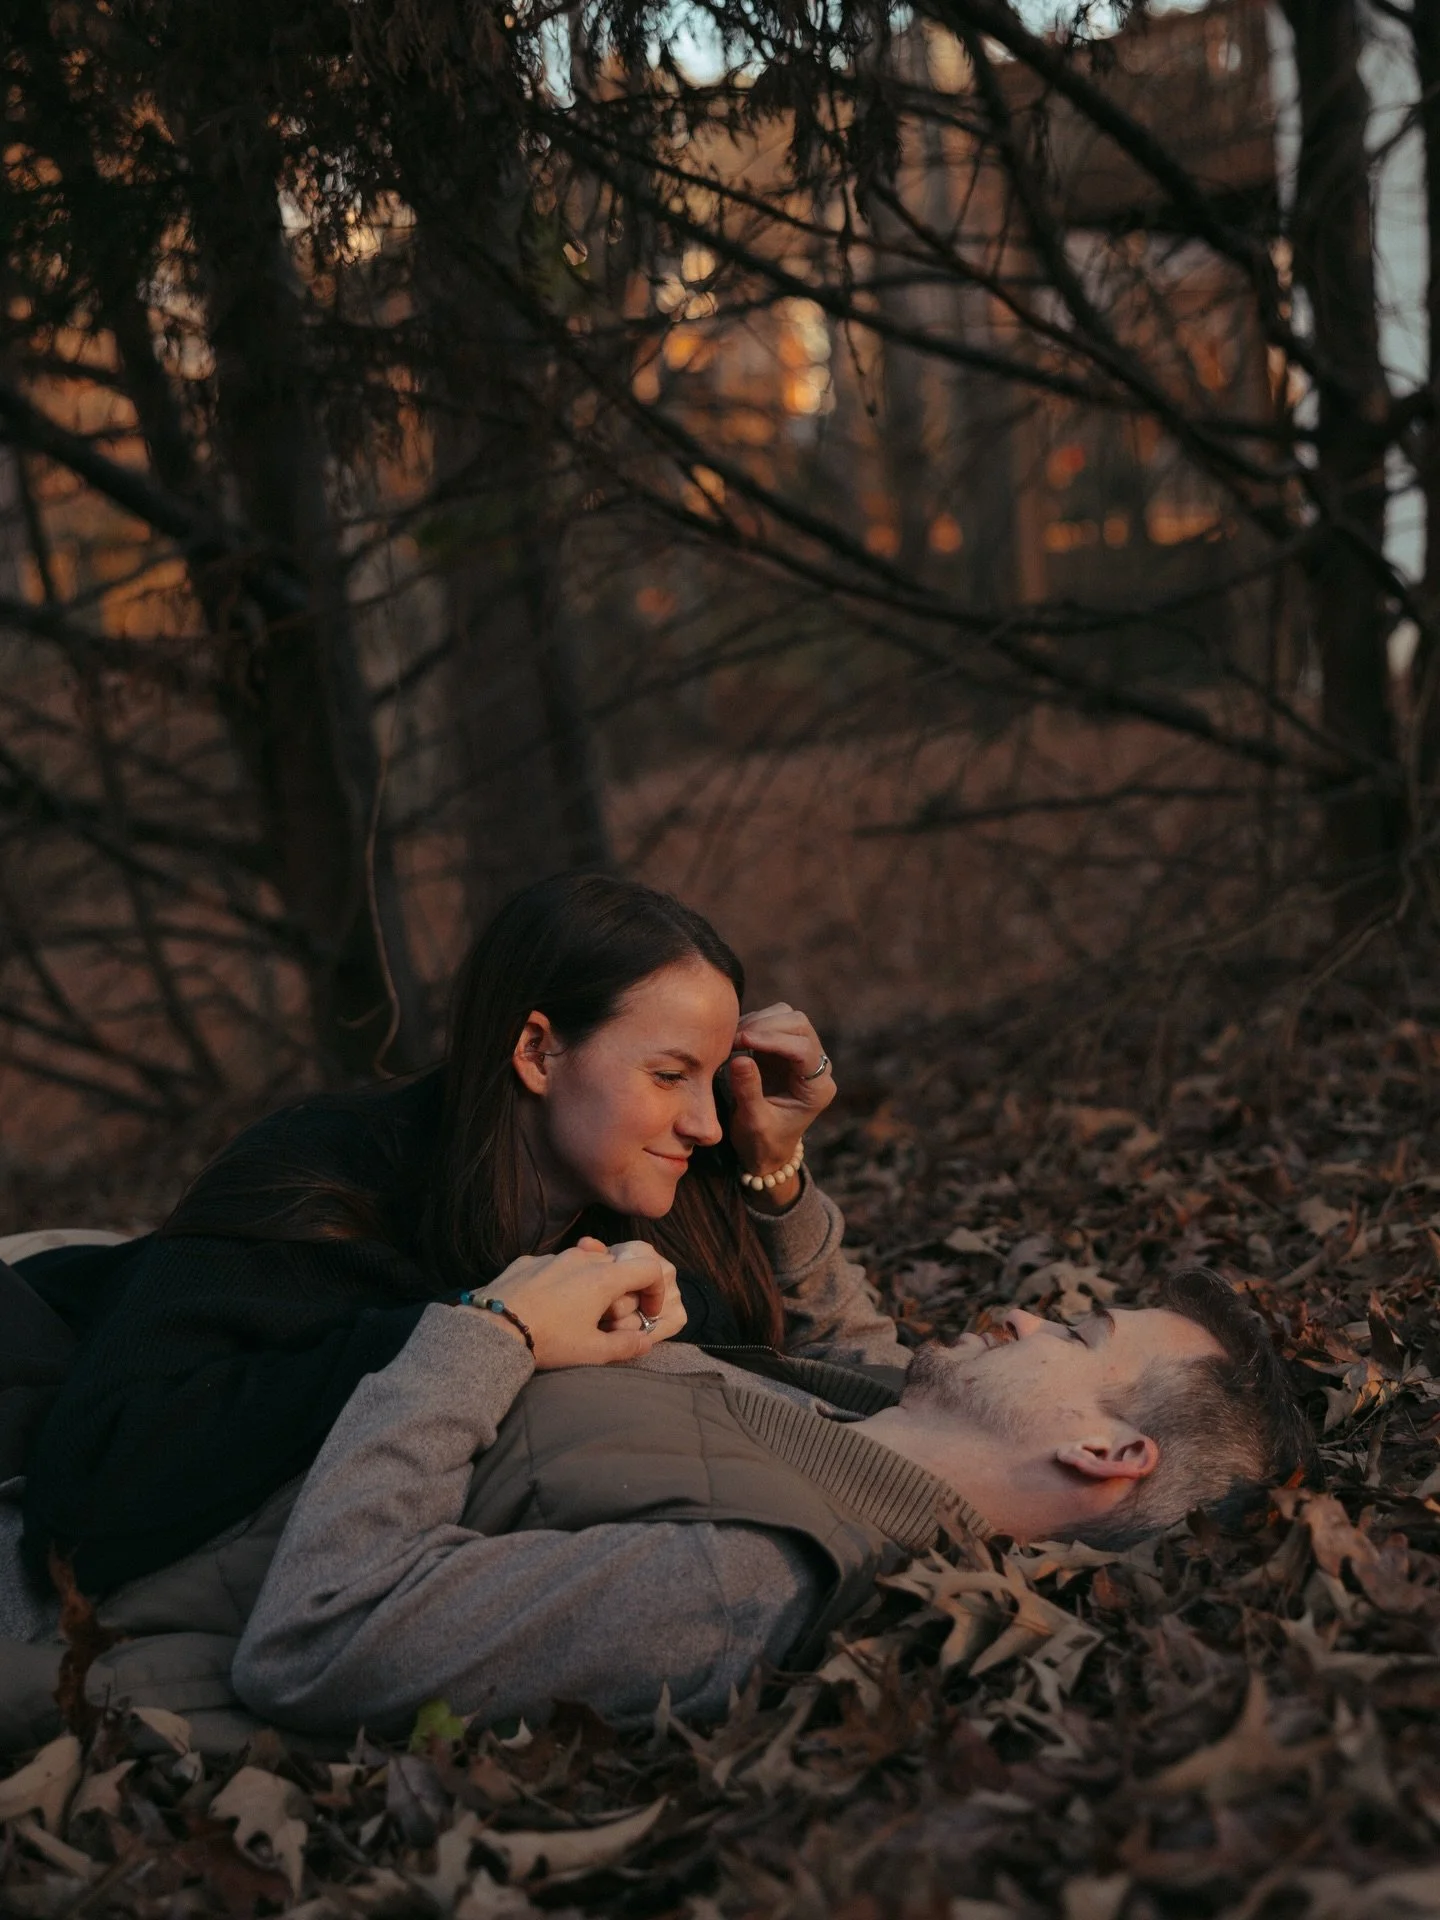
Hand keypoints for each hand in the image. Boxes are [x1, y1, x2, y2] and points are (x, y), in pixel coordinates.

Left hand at [478, 1237, 684, 1368]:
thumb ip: (626, 1346)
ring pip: (583, 1263)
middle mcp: (581, 1259)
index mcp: (604, 1278)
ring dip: (588, 1284)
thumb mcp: (592, 1352)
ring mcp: (552, 1256)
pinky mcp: (526, 1261)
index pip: (648, 1269)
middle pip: (616, 1265)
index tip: (647, 1313)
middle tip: (608, 1319)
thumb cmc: (548, 1341)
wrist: (492, 1330)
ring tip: (572, 1314)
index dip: (655, 1291)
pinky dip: (558, 1282)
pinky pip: (552, 1266)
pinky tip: (544, 1306)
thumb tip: (646, 1341)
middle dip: (620, 1290)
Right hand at [725, 1002, 835, 1199]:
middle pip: (799, 1025)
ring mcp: (800, 1054)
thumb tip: (740, 1058)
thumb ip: (748, 1091)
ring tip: (731, 1040)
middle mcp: (816, 1067)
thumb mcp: (753, 1122)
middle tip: (733, 1039)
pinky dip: (752, 1024)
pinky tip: (734, 1039)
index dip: (773, 1040)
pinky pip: (771, 1021)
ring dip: (758, 1022)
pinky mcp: (782, 1049)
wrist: (765, 1149)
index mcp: (818, 1088)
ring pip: (786, 1016)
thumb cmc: (762, 1142)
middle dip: (765, 1026)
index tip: (742, 1041)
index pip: (803, 1050)